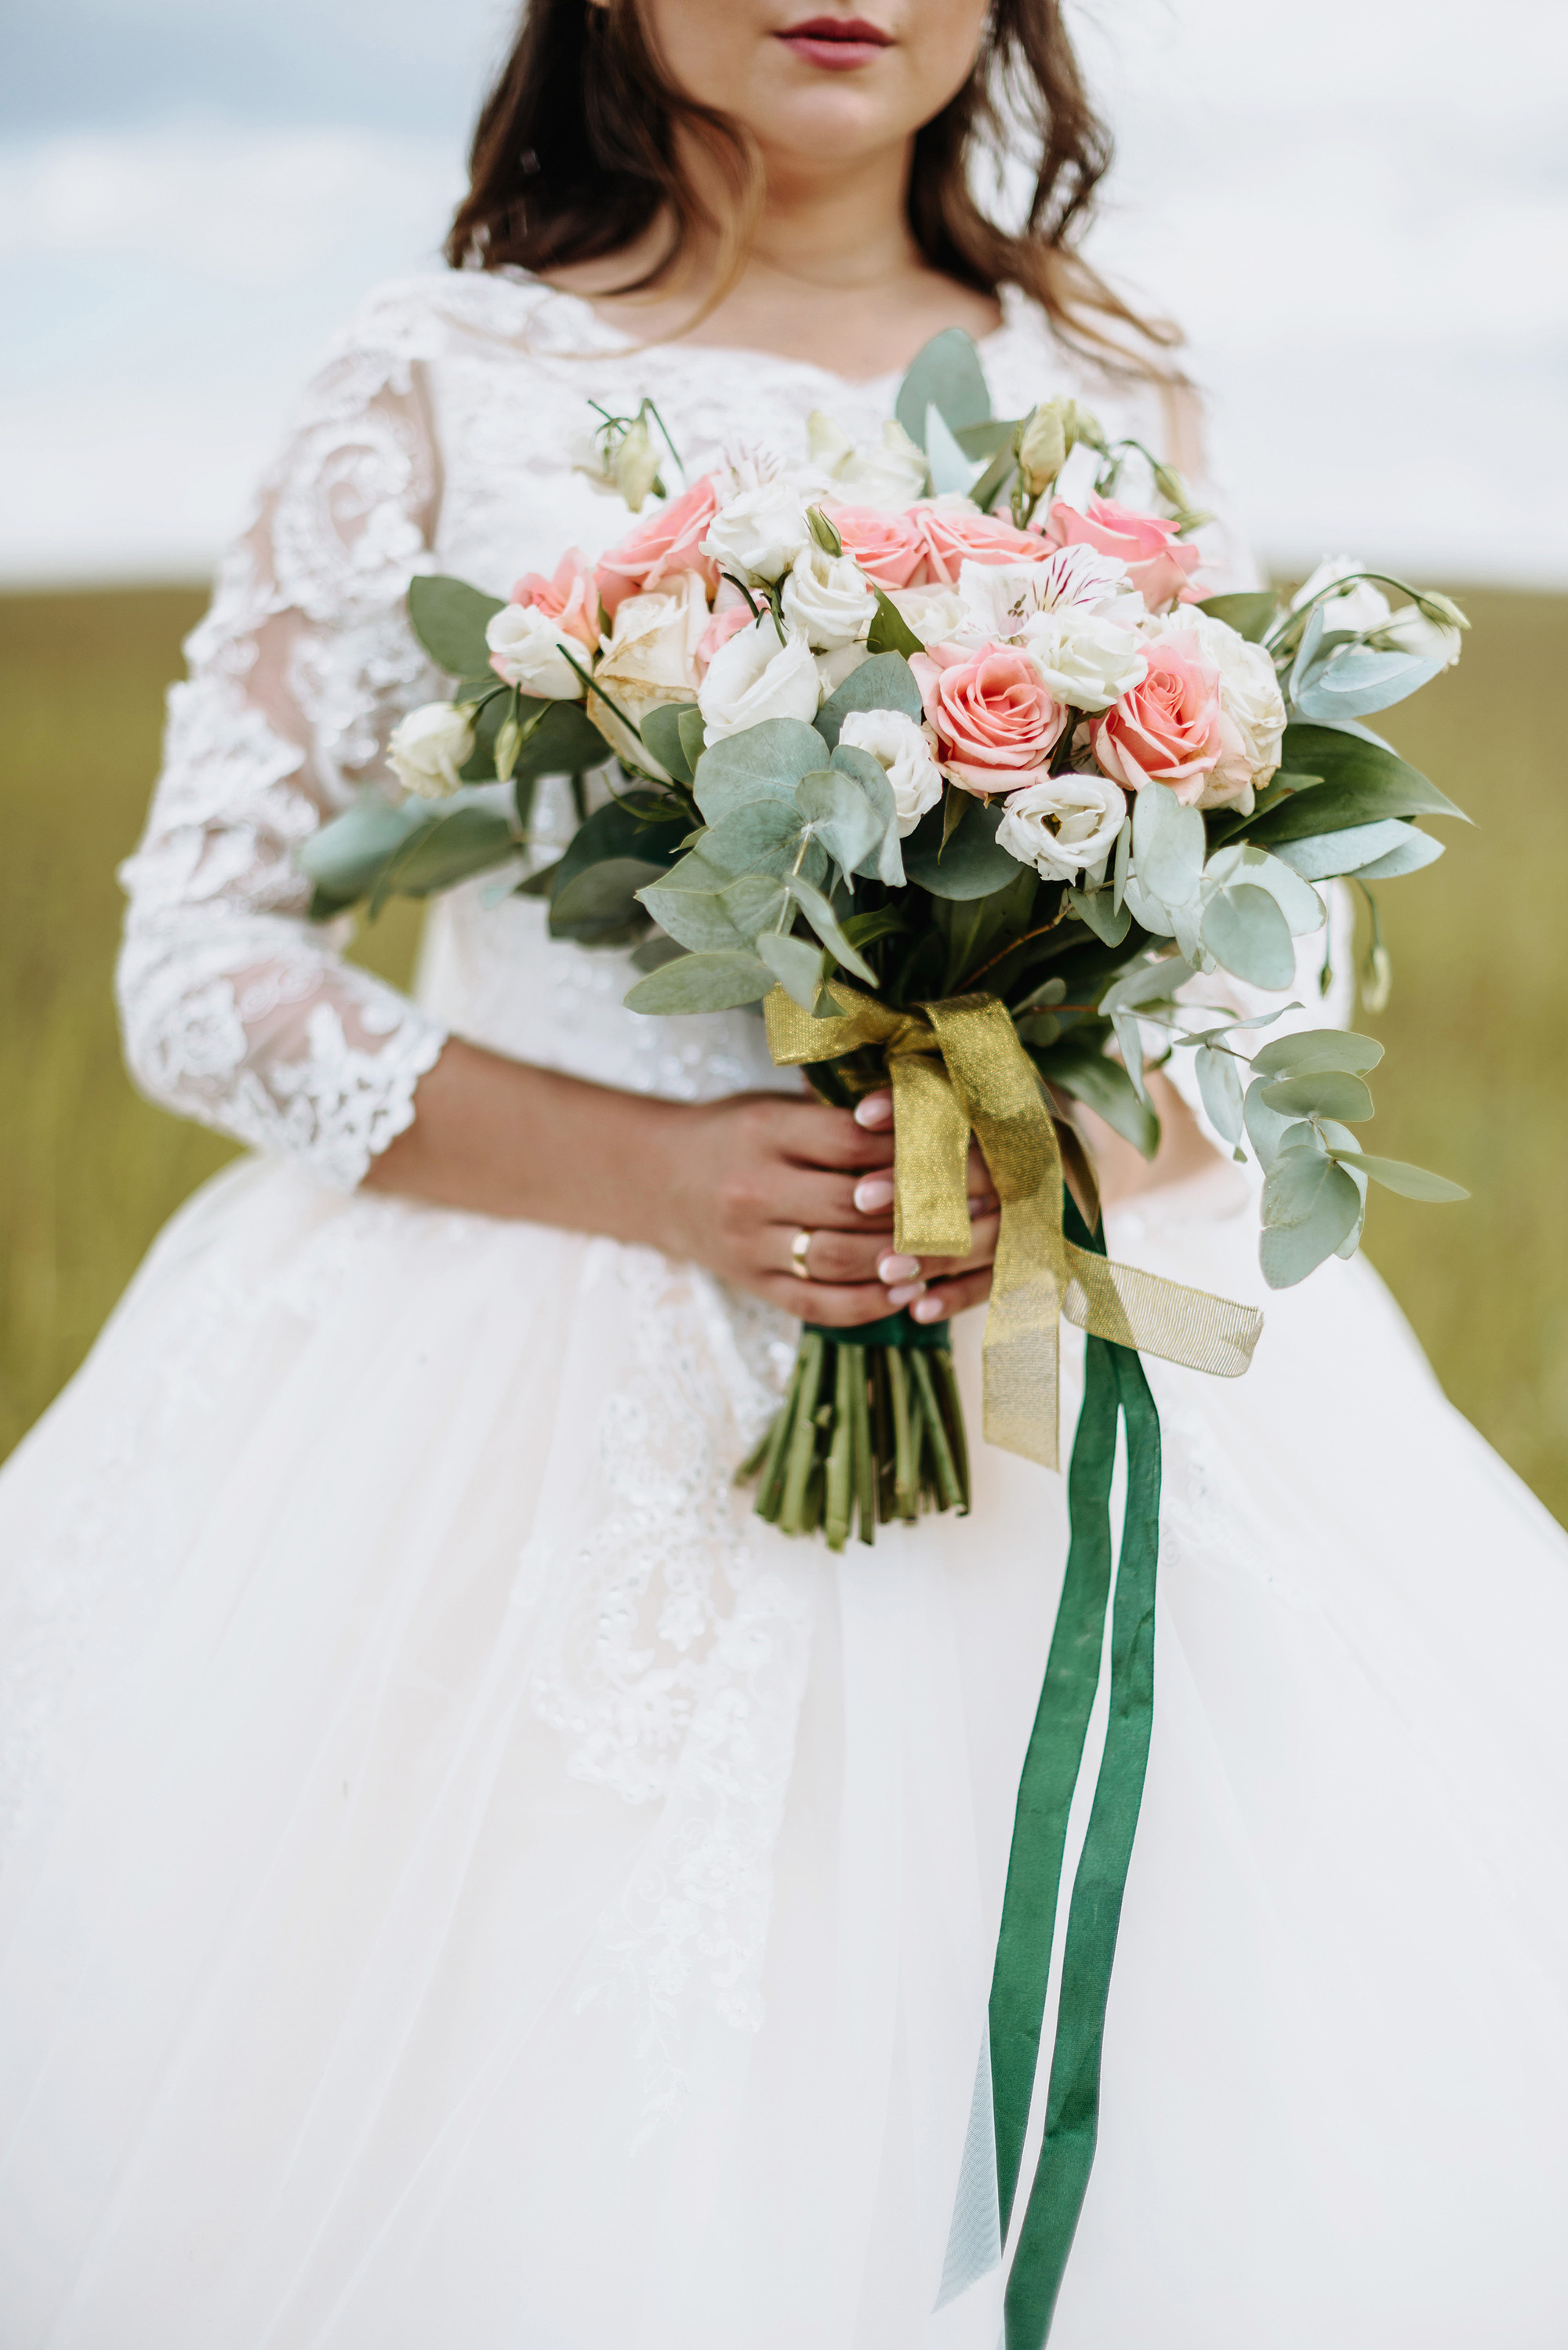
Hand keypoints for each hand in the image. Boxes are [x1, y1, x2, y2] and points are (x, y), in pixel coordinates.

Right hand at [659, 1088, 997, 1327]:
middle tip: (979, 1204)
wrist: (659, 1181)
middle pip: (852, 1203)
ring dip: (904, 1258)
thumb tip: (927, 1117)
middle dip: (924, 1205)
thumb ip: (837, 1115)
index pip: (848, 1141)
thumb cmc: (738, 1136)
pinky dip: (870, 1304)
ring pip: (840, 1258)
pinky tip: (910, 1293)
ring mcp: (750, 1244)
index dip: (908, 1147)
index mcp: (762, 1132)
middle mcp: (752, 1189)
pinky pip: (818, 1304)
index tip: (961, 1149)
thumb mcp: (776, 1107)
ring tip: (952, 1249)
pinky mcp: (754, 1286)